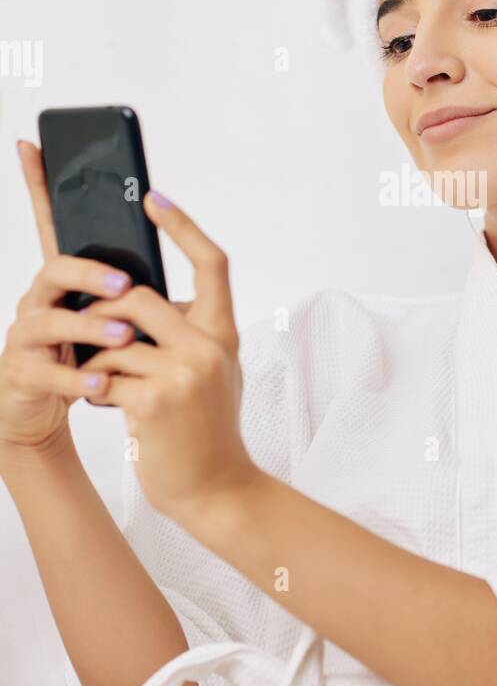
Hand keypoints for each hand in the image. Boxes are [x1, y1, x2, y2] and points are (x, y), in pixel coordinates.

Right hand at [0, 140, 138, 457]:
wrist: (42, 410)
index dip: (39, 185)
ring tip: (124, 335)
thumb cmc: (85, 356)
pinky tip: (101, 382)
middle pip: (55, 269)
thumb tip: (184, 252)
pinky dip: (75, 376)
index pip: (51, 224)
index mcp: (64, 281)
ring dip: (90, 325)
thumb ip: (135, 289)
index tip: (33, 145)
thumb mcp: (112, 317)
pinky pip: (46, 370)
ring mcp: (26, 335)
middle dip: (90, 273)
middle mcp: (39, 299)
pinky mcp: (21, 372)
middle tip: (127, 283)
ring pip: (49, 319)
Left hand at [77, 190, 259, 520]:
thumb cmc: (206, 429)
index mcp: (223, 333)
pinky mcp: (153, 403)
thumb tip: (140, 298)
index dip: (182, 225)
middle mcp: (208, 347)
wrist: (216, 489)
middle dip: (102, 305)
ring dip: (93, 355)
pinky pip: (104, 375)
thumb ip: (187, 334)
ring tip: (98, 376)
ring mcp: (183, 375)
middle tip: (85, 321)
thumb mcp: (211, 372)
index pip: (211, 262)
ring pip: (113, 338)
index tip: (153, 197)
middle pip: (139, 296)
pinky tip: (102, 402)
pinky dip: (94, 386)